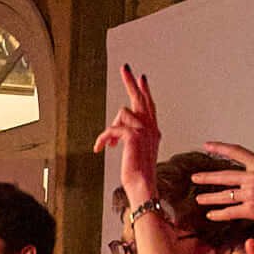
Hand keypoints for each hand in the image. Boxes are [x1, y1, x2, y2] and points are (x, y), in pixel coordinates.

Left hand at [92, 63, 161, 206]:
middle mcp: (151, 127)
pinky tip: (100, 148)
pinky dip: (103, 138)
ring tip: (107, 145)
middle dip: (130, 82)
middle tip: (125, 68)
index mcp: (153, 130)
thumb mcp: (135, 152)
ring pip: (121, 114)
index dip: (144, 91)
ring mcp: (144, 130)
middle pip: (140, 98)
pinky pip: (112, 129)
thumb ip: (131, 139)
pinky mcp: (133, 136)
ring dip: (110, 130)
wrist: (142, 185)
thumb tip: (117, 134)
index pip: (148, 105)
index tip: (141, 78)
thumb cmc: (138, 173)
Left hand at [191, 132, 253, 232]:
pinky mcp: (253, 210)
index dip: (219, 148)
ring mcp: (252, 194)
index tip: (207, 146)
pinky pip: (230, 212)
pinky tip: (210, 215)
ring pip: (224, 195)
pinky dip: (219, 214)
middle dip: (206, 177)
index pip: (236, 152)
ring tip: (199, 199)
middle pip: (224, 175)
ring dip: (209, 197)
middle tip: (194, 177)